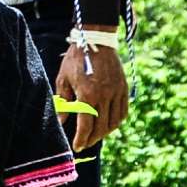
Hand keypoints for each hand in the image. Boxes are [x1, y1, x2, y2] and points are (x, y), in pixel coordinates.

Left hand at [53, 27, 126, 150]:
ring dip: (105, 132)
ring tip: (96, 135)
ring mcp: (116, 92)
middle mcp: (104, 96)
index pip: (86, 125)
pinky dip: (117, 121)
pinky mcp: (124, 88)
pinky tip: (109, 123)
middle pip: (101, 127)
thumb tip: (62, 121)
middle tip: (85, 143)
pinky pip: (123, 111)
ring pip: (114, 122)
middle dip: (92, 139)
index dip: (81, 139)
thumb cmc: (76, 59)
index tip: (77, 147)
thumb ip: (63, 101)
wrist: (96, 40)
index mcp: (88, 95)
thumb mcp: (63, 79)